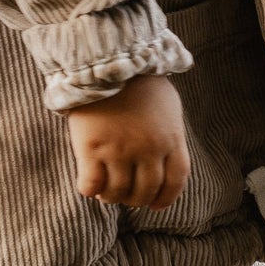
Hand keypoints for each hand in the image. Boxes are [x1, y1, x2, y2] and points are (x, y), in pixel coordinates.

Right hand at [66, 73, 190, 209]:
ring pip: (118, 192)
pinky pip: (91, 184)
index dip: (166, 198)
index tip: (156, 205)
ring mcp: (119, 150)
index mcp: (170, 139)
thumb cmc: (137, 80)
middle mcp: (147, 150)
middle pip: (145, 191)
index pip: (175, 181)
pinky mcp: (92, 147)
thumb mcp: (167, 105)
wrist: (106, 60)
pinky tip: (89, 186)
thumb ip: (169, 132)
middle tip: (126, 196)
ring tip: (106, 192)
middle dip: (136, 199)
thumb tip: (167, 155)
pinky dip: (90, 190)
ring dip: (112, 197)